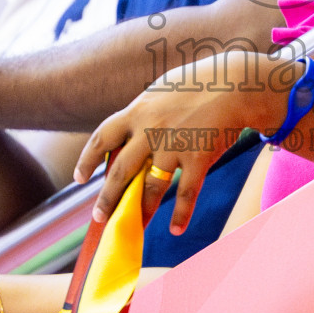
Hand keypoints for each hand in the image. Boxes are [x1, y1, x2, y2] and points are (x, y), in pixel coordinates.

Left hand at [73, 51, 289, 235]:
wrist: (235, 83)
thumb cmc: (199, 83)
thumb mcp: (161, 91)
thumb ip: (143, 113)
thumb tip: (127, 134)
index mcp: (138, 111)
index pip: (101, 138)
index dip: (87, 160)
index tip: (79, 178)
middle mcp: (150, 131)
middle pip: (120, 171)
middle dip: (108, 198)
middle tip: (99, 217)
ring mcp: (174, 146)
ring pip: (151, 188)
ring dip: (142, 211)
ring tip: (136, 228)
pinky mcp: (198, 158)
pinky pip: (187, 193)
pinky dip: (181, 214)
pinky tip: (176, 229)